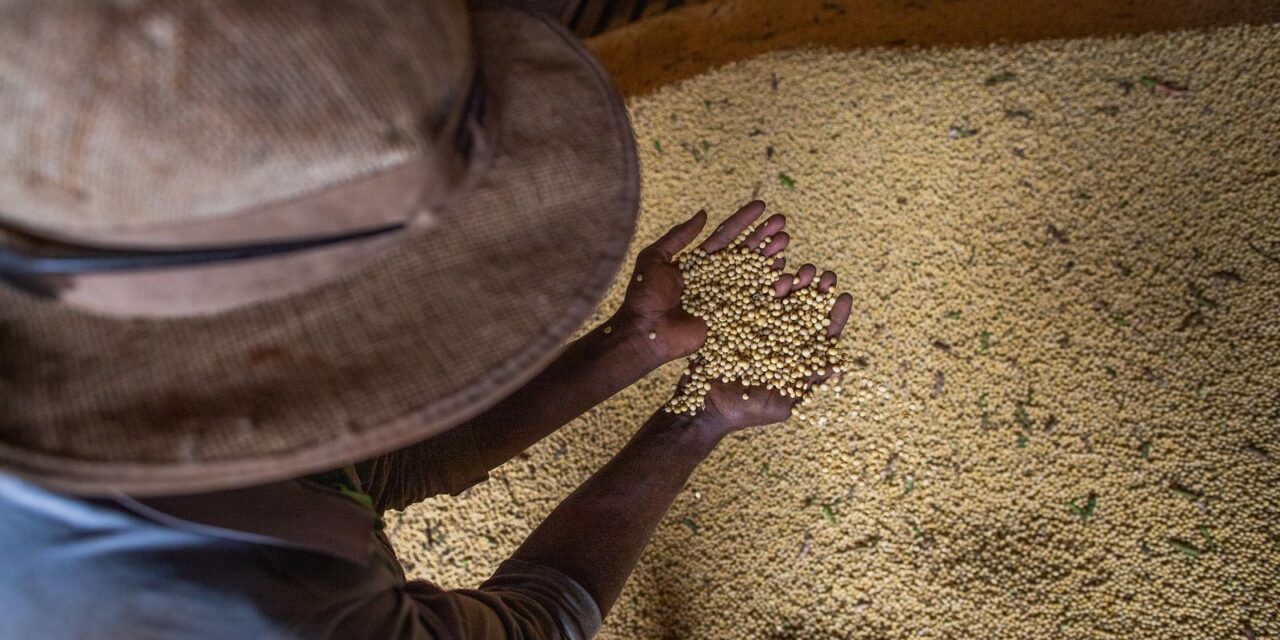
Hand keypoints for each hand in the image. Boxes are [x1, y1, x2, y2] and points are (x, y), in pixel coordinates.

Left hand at [616, 201, 790, 363]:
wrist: (644, 332)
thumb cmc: (644, 296)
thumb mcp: (654, 258)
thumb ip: (678, 237)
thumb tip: (703, 213)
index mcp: (700, 263)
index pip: (726, 237)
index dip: (743, 221)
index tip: (762, 206)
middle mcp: (716, 279)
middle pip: (745, 253)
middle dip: (764, 236)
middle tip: (782, 221)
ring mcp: (726, 299)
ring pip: (755, 274)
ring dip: (772, 257)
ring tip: (786, 241)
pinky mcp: (731, 319)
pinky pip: (755, 303)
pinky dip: (771, 290)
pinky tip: (785, 275)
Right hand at [681, 264, 852, 439]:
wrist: (705, 406)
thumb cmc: (746, 411)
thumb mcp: (782, 402)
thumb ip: (806, 382)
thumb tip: (837, 366)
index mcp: (796, 356)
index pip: (822, 333)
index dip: (834, 315)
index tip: (845, 297)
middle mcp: (780, 337)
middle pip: (804, 309)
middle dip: (817, 292)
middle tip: (826, 277)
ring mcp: (759, 325)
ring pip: (782, 297)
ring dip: (796, 282)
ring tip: (804, 270)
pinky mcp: (736, 317)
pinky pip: (752, 294)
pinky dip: (765, 279)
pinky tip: (776, 266)